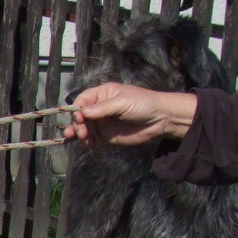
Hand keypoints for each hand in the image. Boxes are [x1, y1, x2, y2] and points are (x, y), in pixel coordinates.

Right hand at [63, 83, 198, 146]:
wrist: (161, 120)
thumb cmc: (143, 104)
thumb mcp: (123, 102)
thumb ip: (103, 108)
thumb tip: (82, 112)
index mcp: (103, 94)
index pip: (83, 100)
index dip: (77, 109)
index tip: (80, 118)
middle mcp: (100, 108)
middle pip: (81, 115)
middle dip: (78, 123)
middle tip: (81, 131)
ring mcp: (102, 122)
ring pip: (84, 128)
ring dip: (79, 133)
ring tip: (79, 138)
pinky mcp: (106, 135)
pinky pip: (92, 139)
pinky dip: (87, 141)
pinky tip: (87, 144)